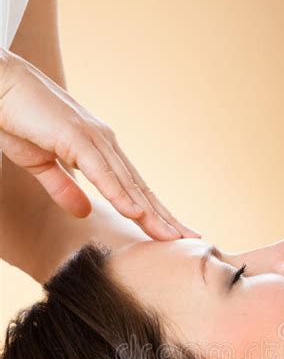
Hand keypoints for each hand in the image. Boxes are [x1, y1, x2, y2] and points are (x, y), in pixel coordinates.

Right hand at [0, 48, 199, 240]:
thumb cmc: (17, 120)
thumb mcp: (42, 165)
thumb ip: (64, 187)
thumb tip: (85, 211)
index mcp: (99, 152)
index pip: (133, 189)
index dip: (155, 213)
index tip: (173, 234)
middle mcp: (103, 144)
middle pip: (139, 188)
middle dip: (165, 216)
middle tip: (191, 239)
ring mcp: (92, 139)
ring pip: (127, 183)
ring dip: (151, 212)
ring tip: (171, 236)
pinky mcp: (75, 136)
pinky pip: (101, 171)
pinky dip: (119, 193)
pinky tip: (136, 213)